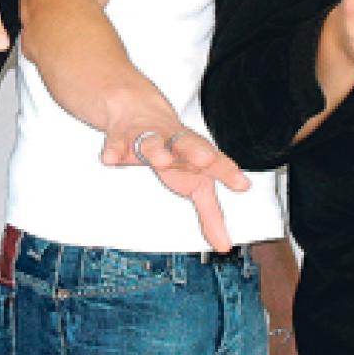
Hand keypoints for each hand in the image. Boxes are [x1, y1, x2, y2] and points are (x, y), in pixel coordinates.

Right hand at [99, 122, 243, 251]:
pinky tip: (111, 158)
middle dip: (197, 151)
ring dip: (157, 149)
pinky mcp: (122, 137)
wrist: (138, 110)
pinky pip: (117, 144)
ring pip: (152, 141)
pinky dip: (114, 150)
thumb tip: (224, 245)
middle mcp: (174, 142)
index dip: (228, 173)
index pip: (216, 163)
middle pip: (188, 143)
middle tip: (206, 159)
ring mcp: (148, 137)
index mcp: (195, 153)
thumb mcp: (196, 181)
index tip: (242, 185)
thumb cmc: (173, 151)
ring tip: (161, 159)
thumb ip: (211, 214)